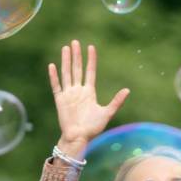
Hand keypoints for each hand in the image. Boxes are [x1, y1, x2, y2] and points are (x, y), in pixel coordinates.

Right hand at [48, 40, 129, 157]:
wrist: (79, 138)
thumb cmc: (93, 128)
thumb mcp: (107, 113)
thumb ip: (116, 101)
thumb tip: (127, 90)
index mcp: (89, 93)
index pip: (90, 72)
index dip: (90, 60)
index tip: (91, 47)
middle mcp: (78, 91)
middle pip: (77, 69)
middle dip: (76, 56)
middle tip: (75, 42)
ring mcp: (69, 95)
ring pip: (67, 74)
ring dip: (66, 61)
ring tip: (66, 48)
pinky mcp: (60, 100)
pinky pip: (56, 86)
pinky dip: (54, 76)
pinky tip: (53, 65)